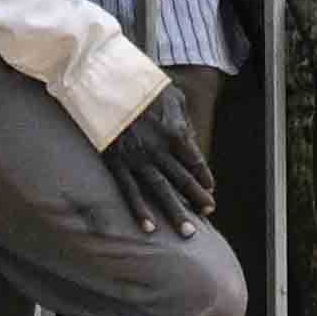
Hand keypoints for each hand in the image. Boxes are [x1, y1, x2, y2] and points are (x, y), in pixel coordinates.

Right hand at [100, 87, 217, 229]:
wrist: (106, 83)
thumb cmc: (142, 85)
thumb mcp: (173, 95)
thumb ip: (184, 119)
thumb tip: (191, 140)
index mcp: (175, 131)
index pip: (195, 161)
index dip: (204, 177)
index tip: (210, 189)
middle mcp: (159, 149)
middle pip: (183, 180)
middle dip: (197, 199)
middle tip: (208, 214)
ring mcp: (138, 159)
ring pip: (160, 191)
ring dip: (175, 212)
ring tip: (188, 232)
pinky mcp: (117, 163)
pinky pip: (130, 191)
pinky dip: (140, 211)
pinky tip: (149, 228)